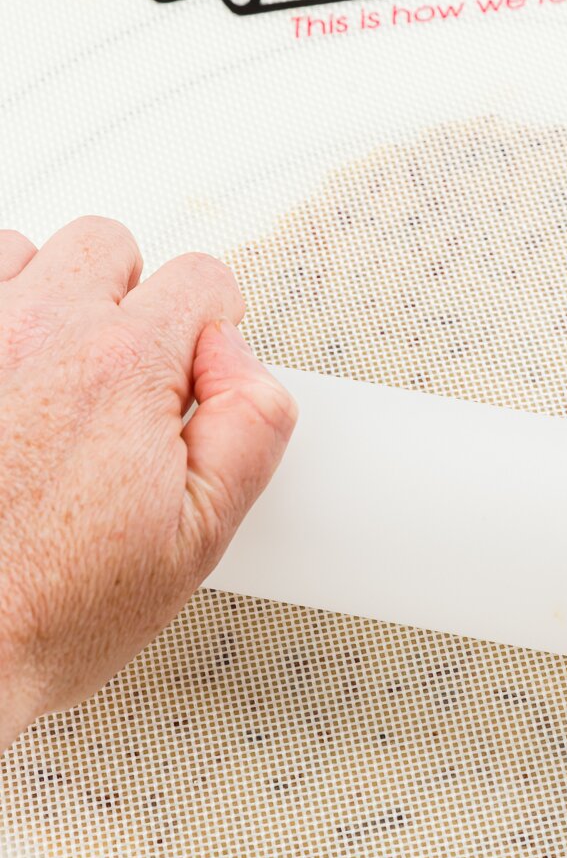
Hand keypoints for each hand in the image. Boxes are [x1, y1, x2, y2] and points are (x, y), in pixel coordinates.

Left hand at [0, 218, 295, 733]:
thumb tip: (242, 360)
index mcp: (121, 370)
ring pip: (28, 255)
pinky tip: (7, 377)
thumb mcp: (198, 539)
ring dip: (50, 301)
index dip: (211, 332)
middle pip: (109, 248)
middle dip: (130, 303)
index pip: (199, 280)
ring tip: (52, 379)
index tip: (192, 377)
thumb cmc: (46, 609)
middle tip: (125, 381)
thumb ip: (250, 429)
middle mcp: (39, 332)